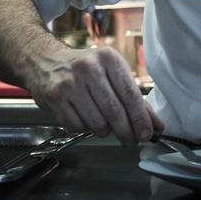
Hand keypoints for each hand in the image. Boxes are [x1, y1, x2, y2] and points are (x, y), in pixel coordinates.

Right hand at [27, 45, 161, 144]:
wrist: (46, 61)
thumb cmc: (86, 68)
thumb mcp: (112, 72)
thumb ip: (134, 98)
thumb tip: (154, 124)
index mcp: (109, 59)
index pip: (130, 95)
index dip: (140, 118)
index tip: (148, 133)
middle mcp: (89, 69)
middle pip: (114, 111)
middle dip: (126, 131)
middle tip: (131, 140)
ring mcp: (69, 83)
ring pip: (96, 121)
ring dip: (105, 131)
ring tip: (106, 126)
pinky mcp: (53, 97)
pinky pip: (76, 125)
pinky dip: (85, 129)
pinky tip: (87, 120)